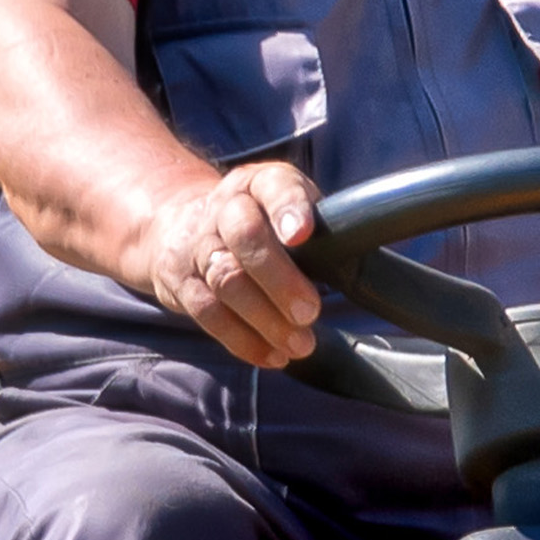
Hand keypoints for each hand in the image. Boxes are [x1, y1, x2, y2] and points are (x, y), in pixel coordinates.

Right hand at [137, 160, 327, 367]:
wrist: (179, 227)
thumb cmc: (257, 223)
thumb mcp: (285, 208)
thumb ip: (318, 228)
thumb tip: (360, 268)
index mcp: (258, 183)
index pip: (274, 186)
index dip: (288, 208)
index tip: (303, 234)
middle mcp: (224, 208)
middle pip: (244, 236)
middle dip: (279, 278)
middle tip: (310, 312)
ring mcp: (198, 245)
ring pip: (226, 279)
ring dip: (265, 318)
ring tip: (300, 344)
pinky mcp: (182, 282)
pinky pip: (208, 313)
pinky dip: (242, 340)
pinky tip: (272, 355)